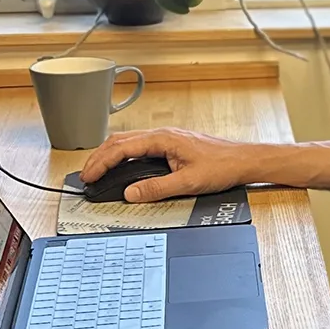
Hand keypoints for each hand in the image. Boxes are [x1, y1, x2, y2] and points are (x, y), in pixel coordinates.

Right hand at [80, 128, 252, 202]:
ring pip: (128, 142)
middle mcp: (162, 135)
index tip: (88, 177)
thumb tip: (130, 193)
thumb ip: (157, 188)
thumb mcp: (188, 183)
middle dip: (99, 157)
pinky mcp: (171, 145)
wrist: (244, 160)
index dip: (101, 162)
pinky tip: (121, 165)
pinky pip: (139, 146)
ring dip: (109, 155)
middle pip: (120, 141)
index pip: (122, 148)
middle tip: (86, 176)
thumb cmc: (222, 166)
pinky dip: (123, 155)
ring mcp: (167, 138)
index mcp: (163, 139)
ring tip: (97, 171)